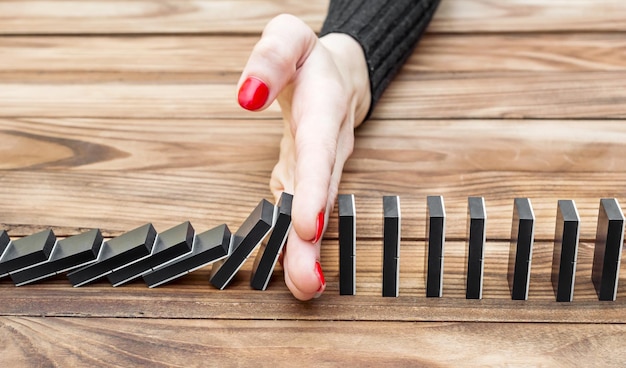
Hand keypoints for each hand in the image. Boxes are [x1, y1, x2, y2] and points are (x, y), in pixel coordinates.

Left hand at [237, 14, 370, 299]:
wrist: (339, 74)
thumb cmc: (309, 58)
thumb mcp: (289, 36)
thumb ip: (270, 58)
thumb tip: (246, 97)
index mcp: (324, 109)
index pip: (321, 150)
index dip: (316, 189)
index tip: (309, 226)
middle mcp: (328, 145)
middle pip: (321, 193)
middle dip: (313, 239)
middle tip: (306, 281)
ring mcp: (321, 166)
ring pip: (315, 209)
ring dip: (307, 250)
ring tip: (302, 287)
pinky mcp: (308, 177)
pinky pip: (302, 209)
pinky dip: (296, 240)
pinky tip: (290, 270)